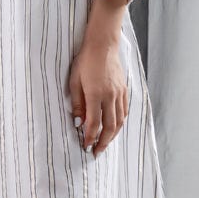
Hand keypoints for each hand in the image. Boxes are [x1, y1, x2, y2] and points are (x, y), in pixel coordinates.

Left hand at [68, 37, 127, 156]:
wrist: (103, 45)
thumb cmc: (85, 61)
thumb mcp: (74, 81)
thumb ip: (77, 103)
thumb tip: (77, 122)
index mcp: (96, 94)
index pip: (94, 123)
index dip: (90, 137)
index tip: (85, 146)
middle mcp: (110, 96)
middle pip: (109, 126)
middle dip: (103, 142)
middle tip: (96, 152)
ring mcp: (119, 93)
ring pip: (119, 121)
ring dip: (112, 135)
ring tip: (105, 144)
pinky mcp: (124, 90)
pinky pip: (124, 111)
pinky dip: (119, 123)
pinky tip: (114, 128)